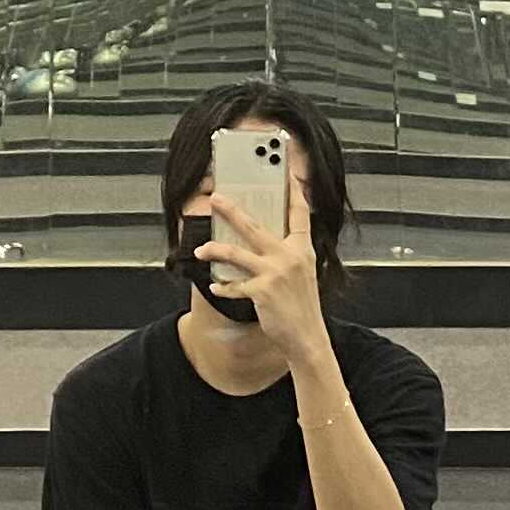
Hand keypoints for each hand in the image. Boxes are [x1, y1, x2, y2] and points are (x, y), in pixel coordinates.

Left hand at [202, 174, 331, 359]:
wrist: (307, 338)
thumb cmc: (302, 306)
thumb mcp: (302, 272)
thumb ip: (288, 253)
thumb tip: (264, 238)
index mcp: (302, 248)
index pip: (299, 213)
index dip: (294, 191)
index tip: (287, 172)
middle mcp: (290, 256)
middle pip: (254, 226)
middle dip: (231, 210)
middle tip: (216, 198)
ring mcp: (275, 273)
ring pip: (236, 252)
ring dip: (214, 250)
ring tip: (202, 249)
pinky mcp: (262, 291)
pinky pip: (234, 284)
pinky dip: (223, 286)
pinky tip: (215, 285)